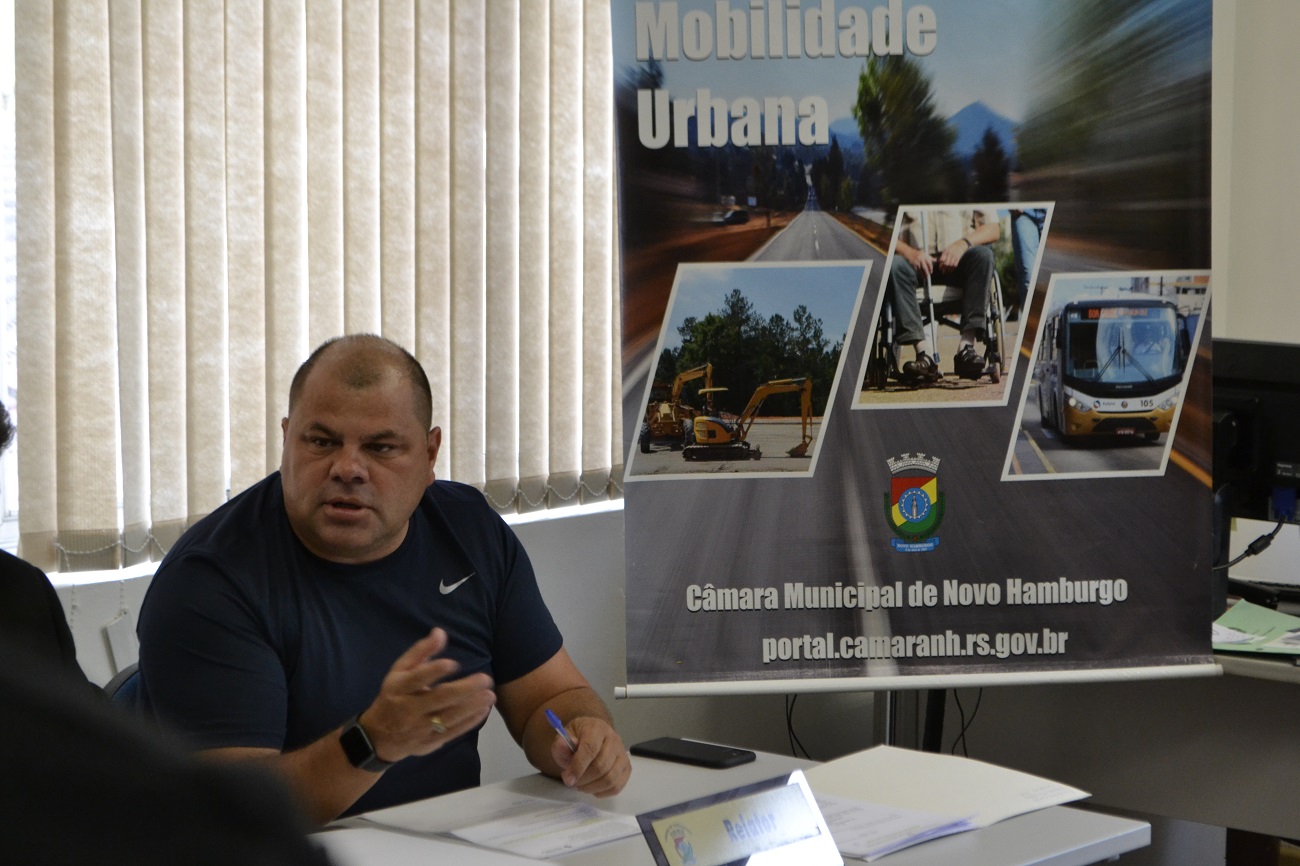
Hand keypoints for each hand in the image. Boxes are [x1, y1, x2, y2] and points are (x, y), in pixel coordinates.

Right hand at [360, 628, 495, 762]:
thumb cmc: (394, 696)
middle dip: (464, 690)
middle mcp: (409, 708)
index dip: (434, 671)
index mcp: (400, 688)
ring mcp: (420, 728)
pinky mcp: (429, 742)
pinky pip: (453, 732)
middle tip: (486, 679)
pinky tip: (484, 710)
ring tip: (490, 695)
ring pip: (449, 718)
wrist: (379, 736)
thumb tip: (440, 632)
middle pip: (438, 699)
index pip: (417, 678)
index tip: (454, 664)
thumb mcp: (399, 671)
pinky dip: (470, 722)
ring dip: (472, 706)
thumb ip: (420, 652)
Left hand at [550, 716, 631, 796]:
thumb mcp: (563, 738)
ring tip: (580, 785)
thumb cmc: (577, 739)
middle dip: (583, 779)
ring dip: (591, 787)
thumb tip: (563, 747)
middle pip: (601, 766)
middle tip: (571, 782)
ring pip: (610, 778)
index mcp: (597, 728)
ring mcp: (622, 754)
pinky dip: (602, 792)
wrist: (592, 737)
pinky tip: (592, 787)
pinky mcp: (626, 768)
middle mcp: (614, 739)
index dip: (578, 766)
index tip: (568, 779)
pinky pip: (617, 786)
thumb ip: (560, 744)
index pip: (591, 748)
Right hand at [903, 246, 933, 275]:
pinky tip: (921, 275)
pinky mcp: (913, 265)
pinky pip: (917, 270)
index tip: (931, 272)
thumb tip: (936, 260)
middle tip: (928, 276)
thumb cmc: (918, 254)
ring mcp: (916, 262)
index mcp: (924, 256)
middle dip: (926, 272)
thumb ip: (930, 258)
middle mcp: (921, 259)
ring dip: (923, 274)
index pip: (929, 263)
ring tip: (925, 278)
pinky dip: (919, 273)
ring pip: (920, 270)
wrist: (910, 253)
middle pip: (924, 267)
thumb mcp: (925, 254)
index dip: (930, 268)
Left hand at [937, 239, 967, 269]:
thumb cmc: (952, 247)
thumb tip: (939, 261)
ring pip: (950, 265)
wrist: (961, 244)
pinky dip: (953, 268)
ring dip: (948, 269)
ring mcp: (954, 256)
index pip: (942, 259)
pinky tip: (951, 270)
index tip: (940, 267)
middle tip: (943, 271)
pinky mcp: (958, 258)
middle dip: (944, 268)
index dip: (940, 264)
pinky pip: (955, 264)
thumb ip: (943, 254)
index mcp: (946, 251)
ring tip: (946, 272)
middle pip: (946, 263)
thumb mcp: (947, 249)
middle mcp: (950, 254)